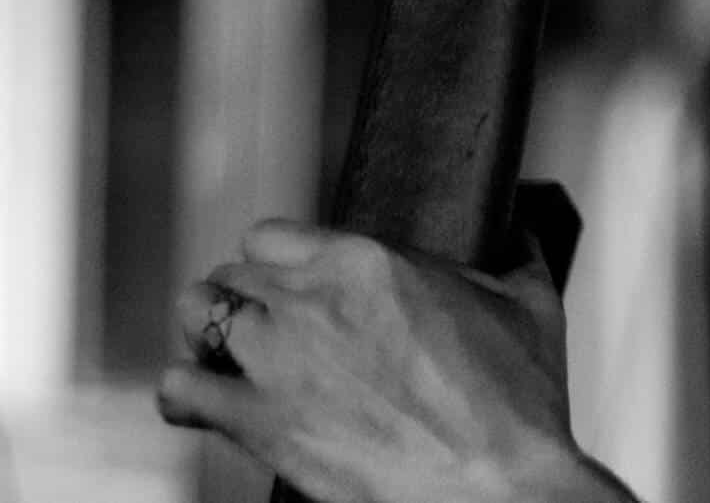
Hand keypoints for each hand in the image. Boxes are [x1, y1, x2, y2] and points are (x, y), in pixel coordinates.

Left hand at [158, 220, 610, 502]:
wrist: (497, 488)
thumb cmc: (516, 405)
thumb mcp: (531, 306)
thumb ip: (518, 255)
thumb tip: (524, 232)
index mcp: (366, 261)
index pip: (272, 233)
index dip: (282, 257)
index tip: (296, 278)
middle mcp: (309, 302)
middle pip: (232, 272)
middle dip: (247, 294)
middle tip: (272, 321)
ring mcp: (276, 363)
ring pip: (196, 317)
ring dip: (209, 332)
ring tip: (231, 351)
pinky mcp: (259, 425)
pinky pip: (179, 393)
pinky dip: (186, 393)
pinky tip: (209, 401)